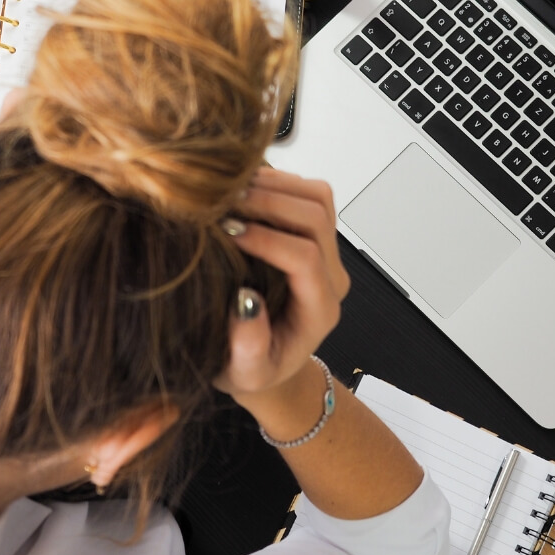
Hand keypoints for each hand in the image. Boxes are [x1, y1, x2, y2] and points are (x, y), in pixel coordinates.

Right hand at [214, 167, 349, 405]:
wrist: (267, 361)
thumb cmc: (253, 369)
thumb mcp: (245, 373)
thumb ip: (249, 348)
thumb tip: (245, 302)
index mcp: (319, 309)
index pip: (305, 258)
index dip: (267, 239)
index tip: (227, 232)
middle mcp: (330, 276)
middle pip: (316, 218)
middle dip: (269, 202)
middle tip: (223, 203)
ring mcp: (326, 251)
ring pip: (317, 197)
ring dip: (274, 185)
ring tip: (229, 191)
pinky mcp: (313, 234)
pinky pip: (307, 193)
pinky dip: (275, 181)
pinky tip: (239, 189)